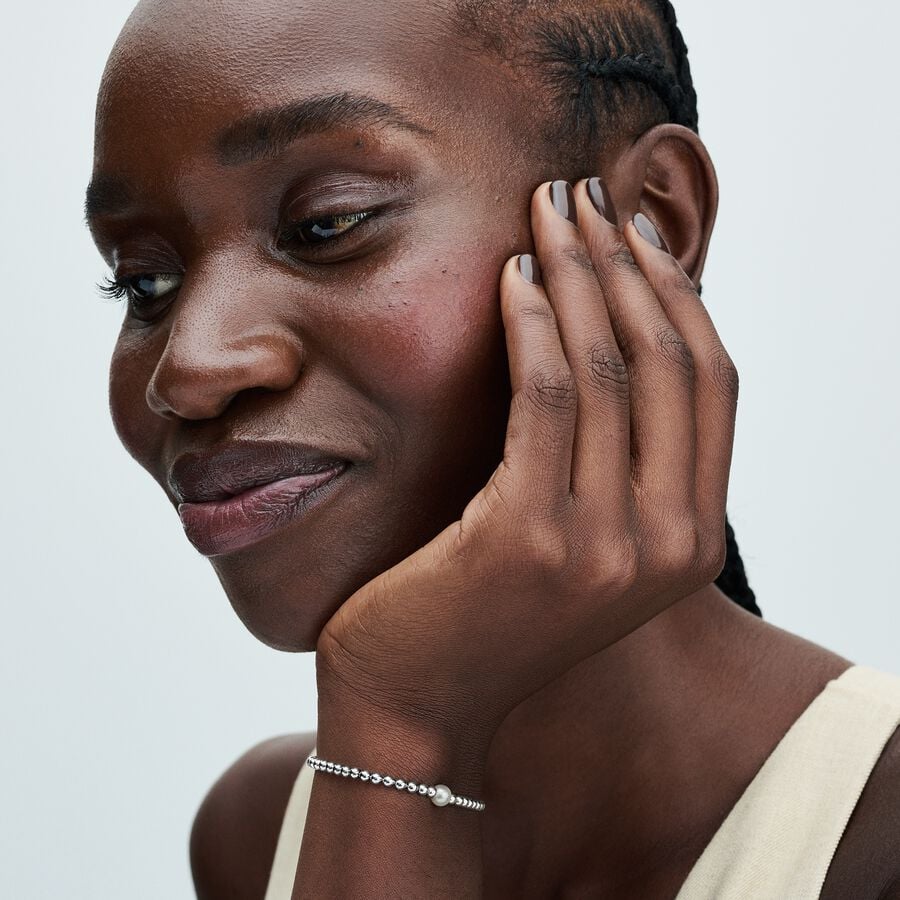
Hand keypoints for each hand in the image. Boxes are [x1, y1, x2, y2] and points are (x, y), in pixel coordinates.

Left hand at [315, 178, 737, 748]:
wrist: (416, 702)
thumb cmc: (484, 611)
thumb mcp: (578, 538)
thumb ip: (615, 462)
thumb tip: (613, 338)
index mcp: (691, 541)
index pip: (713, 384)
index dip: (678, 294)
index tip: (633, 231)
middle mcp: (666, 545)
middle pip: (670, 361)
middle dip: (628, 262)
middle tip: (584, 195)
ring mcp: (604, 546)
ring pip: (608, 367)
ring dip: (578, 273)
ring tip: (546, 213)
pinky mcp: (529, 536)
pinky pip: (542, 396)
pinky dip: (531, 324)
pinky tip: (511, 277)